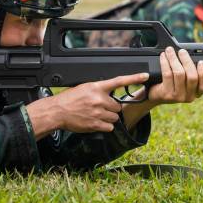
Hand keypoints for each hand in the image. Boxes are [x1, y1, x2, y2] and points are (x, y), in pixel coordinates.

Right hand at [26, 72, 148, 135]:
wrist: (57, 111)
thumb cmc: (70, 99)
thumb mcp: (85, 87)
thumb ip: (99, 90)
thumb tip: (111, 94)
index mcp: (97, 87)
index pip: (119, 80)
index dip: (134, 78)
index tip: (145, 75)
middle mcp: (99, 99)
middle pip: (118, 105)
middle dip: (112, 108)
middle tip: (100, 107)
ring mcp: (98, 112)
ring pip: (114, 117)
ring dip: (108, 117)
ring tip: (96, 115)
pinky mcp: (96, 124)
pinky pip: (109, 126)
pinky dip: (105, 126)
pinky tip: (95, 122)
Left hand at [147, 47, 202, 103]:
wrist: (156, 95)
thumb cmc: (172, 83)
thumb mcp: (184, 80)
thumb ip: (190, 70)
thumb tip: (188, 54)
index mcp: (196, 93)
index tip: (201, 61)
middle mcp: (189, 97)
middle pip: (192, 77)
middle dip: (187, 61)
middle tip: (182, 51)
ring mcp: (177, 97)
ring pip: (179, 74)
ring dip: (174, 59)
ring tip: (170, 50)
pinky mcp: (166, 94)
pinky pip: (167, 74)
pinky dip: (165, 62)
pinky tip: (163, 56)